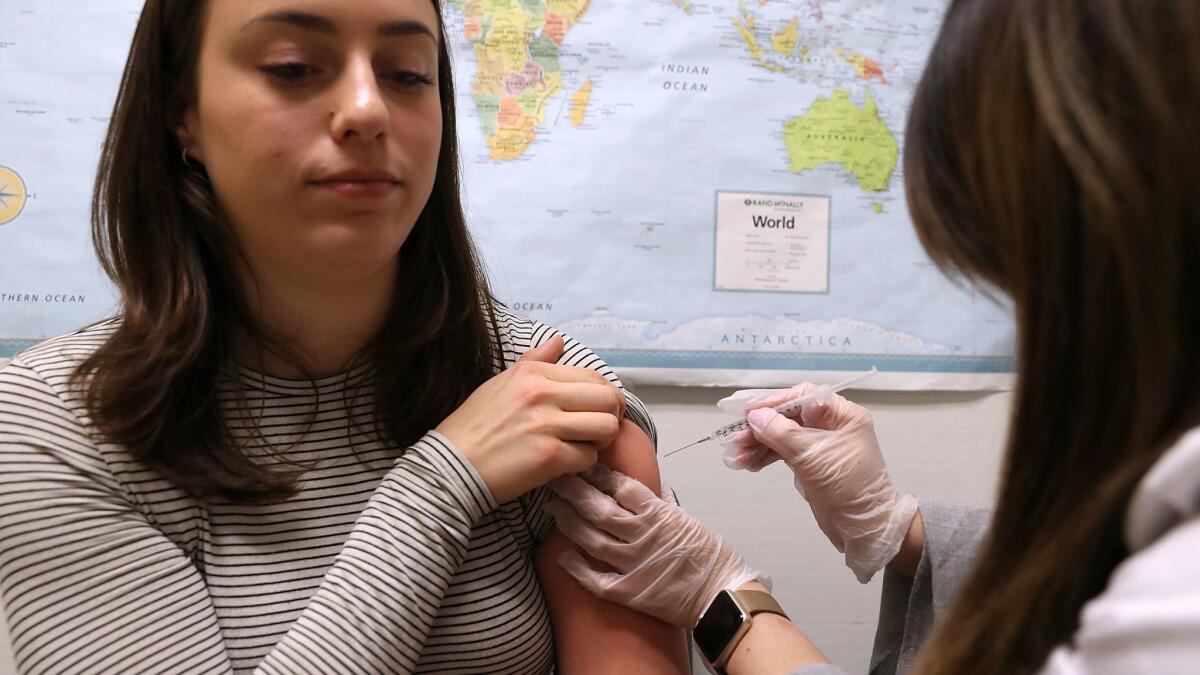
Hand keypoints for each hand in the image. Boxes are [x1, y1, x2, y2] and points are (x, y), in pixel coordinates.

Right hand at [436, 336, 625, 503]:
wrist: (451, 466)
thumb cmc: (475, 426)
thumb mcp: (501, 382)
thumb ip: (535, 361)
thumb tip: (559, 341)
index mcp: (533, 372)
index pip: (594, 377)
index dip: (605, 396)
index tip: (596, 411)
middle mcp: (542, 393)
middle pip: (608, 399)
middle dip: (611, 417)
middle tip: (597, 430)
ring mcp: (547, 425)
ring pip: (606, 427)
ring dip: (600, 440)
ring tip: (582, 445)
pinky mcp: (549, 456)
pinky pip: (589, 456)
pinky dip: (581, 463)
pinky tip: (563, 463)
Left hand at [544, 464, 766, 627]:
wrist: (722, 594)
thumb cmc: (710, 556)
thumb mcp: (687, 519)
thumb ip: (660, 506)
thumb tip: (642, 491)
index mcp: (658, 514)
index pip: (621, 486)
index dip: (598, 474)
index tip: (583, 465)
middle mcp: (642, 536)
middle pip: (599, 508)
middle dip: (573, 492)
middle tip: (555, 482)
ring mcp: (633, 564)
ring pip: (592, 538)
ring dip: (569, 522)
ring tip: (554, 510)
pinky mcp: (630, 591)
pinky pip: (595, 579)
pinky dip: (577, 568)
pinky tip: (563, 556)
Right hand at [720, 385, 917, 582]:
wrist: (865, 528)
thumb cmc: (849, 487)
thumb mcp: (813, 457)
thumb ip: (781, 433)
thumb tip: (754, 416)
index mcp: (841, 414)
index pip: (801, 397)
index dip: (772, 402)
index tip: (746, 411)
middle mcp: (830, 425)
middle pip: (787, 417)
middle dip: (759, 428)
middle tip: (733, 440)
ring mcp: (819, 445)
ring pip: (781, 436)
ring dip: (757, 445)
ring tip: (734, 457)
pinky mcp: (810, 464)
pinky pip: (782, 453)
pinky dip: (765, 457)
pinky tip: (748, 464)